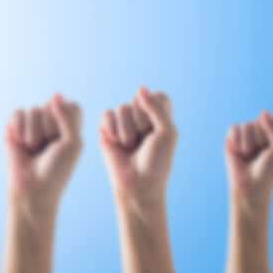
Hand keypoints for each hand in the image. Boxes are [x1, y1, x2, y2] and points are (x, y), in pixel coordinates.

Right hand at [6, 94, 82, 215]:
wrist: (33, 189)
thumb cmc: (57, 170)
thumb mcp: (72, 143)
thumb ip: (68, 117)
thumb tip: (55, 94)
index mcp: (70, 125)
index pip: (70, 105)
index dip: (66, 121)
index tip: (65, 142)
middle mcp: (51, 122)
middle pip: (50, 106)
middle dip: (49, 128)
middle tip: (48, 149)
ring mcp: (32, 124)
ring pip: (33, 110)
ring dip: (33, 133)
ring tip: (33, 149)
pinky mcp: (14, 127)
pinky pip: (17, 113)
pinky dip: (19, 129)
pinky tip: (21, 143)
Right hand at [100, 86, 175, 210]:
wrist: (136, 184)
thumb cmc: (156, 163)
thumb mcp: (166, 133)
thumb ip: (156, 108)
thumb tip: (140, 88)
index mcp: (161, 116)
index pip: (158, 96)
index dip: (156, 111)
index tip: (158, 132)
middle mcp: (142, 116)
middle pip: (138, 100)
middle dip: (140, 123)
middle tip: (143, 142)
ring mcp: (124, 122)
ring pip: (122, 108)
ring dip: (126, 130)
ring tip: (129, 146)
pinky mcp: (107, 128)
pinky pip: (106, 114)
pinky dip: (111, 128)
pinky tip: (115, 142)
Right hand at [226, 111, 272, 211]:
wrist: (250, 187)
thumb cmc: (268, 172)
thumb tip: (263, 111)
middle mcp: (261, 134)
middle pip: (261, 121)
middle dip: (260, 138)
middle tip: (260, 155)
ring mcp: (246, 137)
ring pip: (247, 124)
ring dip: (248, 142)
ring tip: (248, 155)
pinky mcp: (231, 140)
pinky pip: (234, 128)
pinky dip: (236, 140)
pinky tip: (238, 151)